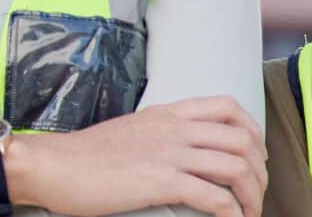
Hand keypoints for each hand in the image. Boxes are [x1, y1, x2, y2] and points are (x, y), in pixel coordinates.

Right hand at [6, 96, 266, 216]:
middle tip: (257, 193)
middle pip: (242, 140)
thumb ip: (161, 133)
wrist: (52, 165)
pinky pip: (213, 197)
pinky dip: (231, 212)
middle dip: (259, 171)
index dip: (253, 131)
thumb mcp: (132, 130)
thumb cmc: (85, 155)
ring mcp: (171, 154)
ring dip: (251, 195)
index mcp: (170, 113)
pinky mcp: (161, 182)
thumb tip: (182, 149)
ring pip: (236, 168)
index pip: (228, 107)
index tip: (255, 155)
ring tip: (249, 213)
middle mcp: (176, 128)